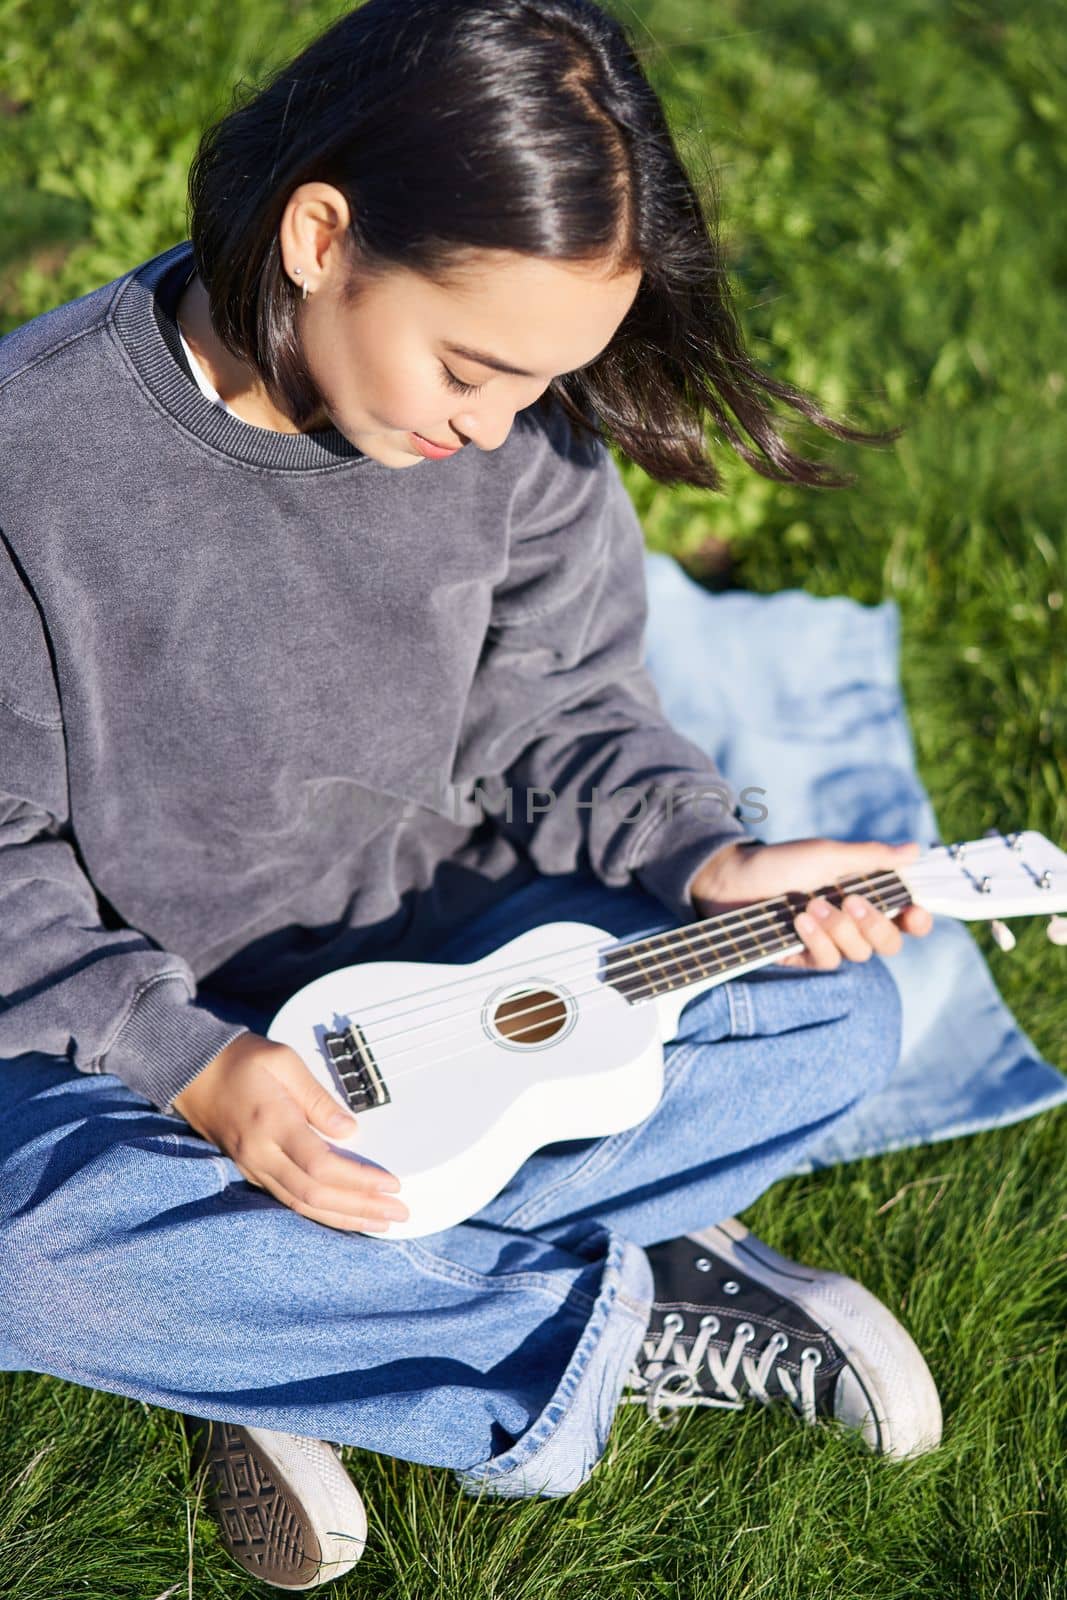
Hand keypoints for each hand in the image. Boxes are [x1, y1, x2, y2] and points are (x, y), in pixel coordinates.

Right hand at [172, 1032, 408, 1232]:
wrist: (192, 1072)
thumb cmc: (240, 1060)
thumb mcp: (283, 1060)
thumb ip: (317, 1096)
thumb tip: (349, 1129)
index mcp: (272, 1122)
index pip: (321, 1165)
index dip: (359, 1179)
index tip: (391, 1183)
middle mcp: (261, 1153)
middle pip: (315, 1194)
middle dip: (360, 1208)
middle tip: (399, 1211)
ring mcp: (253, 1167)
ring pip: (302, 1205)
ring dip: (344, 1217)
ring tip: (380, 1223)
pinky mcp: (252, 1171)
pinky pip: (290, 1201)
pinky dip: (320, 1213)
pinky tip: (344, 1217)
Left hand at [690, 836, 933, 971]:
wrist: (731, 879)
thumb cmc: (780, 862)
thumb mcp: (826, 854)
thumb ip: (870, 857)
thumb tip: (915, 849)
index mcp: (865, 896)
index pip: (905, 918)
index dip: (918, 920)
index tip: (915, 910)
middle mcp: (852, 924)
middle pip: (890, 943)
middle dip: (877, 926)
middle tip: (854, 902)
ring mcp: (829, 942)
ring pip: (859, 953)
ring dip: (839, 929)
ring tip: (811, 905)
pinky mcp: (805, 958)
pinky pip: (828, 961)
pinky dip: (817, 941)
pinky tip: (800, 921)